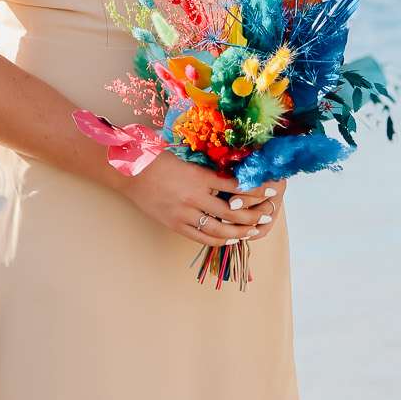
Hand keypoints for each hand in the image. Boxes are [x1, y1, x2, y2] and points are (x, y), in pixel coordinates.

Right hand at [115, 155, 278, 246]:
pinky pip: (201, 237)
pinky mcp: (175, 225)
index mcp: (199, 176)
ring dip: (240, 232)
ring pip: (219, 229)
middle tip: (268, 215)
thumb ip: (209, 170)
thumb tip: (235, 174)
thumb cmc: (158, 160)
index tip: (271, 191)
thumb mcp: (188, 159)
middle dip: (253, 215)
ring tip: (253, 231)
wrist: (129, 172)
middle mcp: (194, 197)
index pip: (236, 186)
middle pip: (232, 211)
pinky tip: (231, 239)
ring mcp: (183, 214)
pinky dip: (219, 240)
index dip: (256, 190)